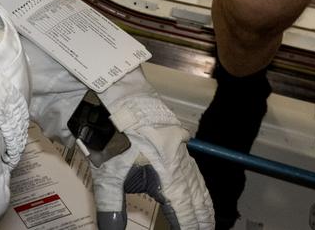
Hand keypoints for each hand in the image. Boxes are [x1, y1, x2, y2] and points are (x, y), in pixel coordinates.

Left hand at [92, 73, 213, 229]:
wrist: (117, 98)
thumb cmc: (113, 136)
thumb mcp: (107, 175)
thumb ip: (111, 207)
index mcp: (168, 177)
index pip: (184, 212)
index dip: (189, 226)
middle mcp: (180, 165)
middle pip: (196, 198)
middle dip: (201, 217)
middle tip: (206, 229)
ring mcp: (179, 149)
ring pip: (196, 182)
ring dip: (202, 201)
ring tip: (207, 216)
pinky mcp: (174, 137)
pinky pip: (192, 166)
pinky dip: (196, 181)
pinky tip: (194, 184)